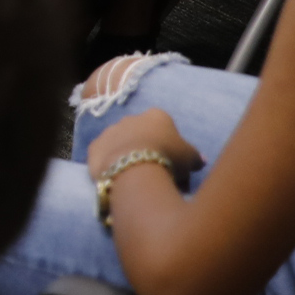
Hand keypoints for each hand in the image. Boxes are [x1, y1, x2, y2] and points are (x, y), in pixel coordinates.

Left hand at [85, 109, 202, 183]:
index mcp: (156, 115)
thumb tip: (200, 160)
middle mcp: (131, 118)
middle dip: (147, 149)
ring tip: (135, 178)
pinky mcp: (94, 147)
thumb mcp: (189, 158)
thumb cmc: (167, 158)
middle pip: (142, 134)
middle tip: (155, 173)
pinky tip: (117, 179)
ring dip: (127, 156)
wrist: (133, 168)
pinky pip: (104, 156)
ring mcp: (110, 131)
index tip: (173, 164)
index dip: (170, 146)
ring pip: (121, 144)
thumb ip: (194, 157)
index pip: (165, 127)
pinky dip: (110, 165)